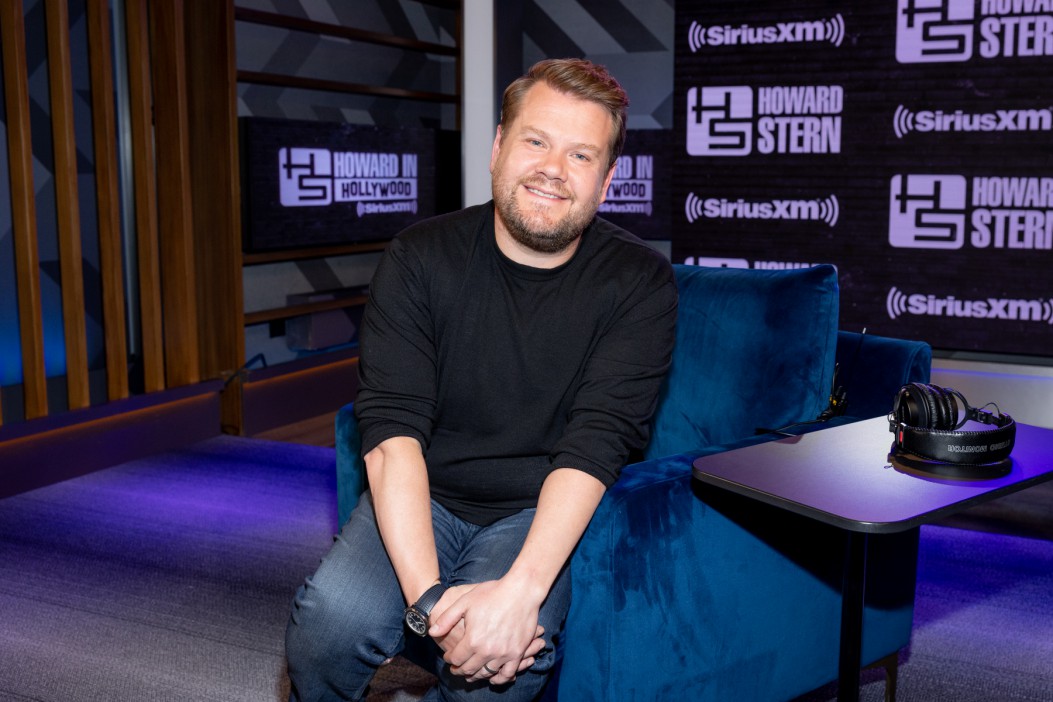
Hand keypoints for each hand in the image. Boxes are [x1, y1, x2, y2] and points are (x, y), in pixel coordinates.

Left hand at [428, 581, 546, 684]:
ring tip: (471, 673)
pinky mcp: (517, 652)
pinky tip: (493, 676)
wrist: (521, 591)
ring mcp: (504, 653)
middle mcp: (487, 651)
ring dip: (476, 675)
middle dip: (459, 670)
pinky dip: (499, 678)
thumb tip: (432, 632)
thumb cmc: (492, 593)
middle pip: (469, 669)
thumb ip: (447, 619)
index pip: (456, 658)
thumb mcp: (465, 602)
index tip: (448, 658)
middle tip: (456, 668)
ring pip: (486, 673)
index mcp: (473, 639)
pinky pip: (507, 674)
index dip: (449, 659)